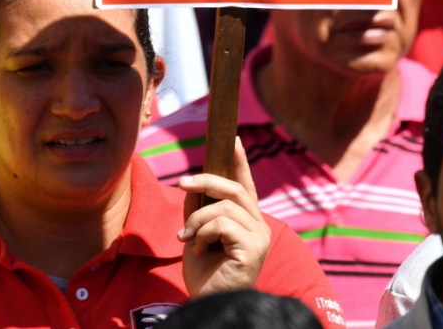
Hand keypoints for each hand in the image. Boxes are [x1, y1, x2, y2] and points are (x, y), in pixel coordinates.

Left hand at [178, 137, 270, 298]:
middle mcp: (259, 225)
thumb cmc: (204, 273)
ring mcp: (259, 236)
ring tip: (188, 238)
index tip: (234, 139)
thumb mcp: (196, 233)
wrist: (207, 304)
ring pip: (225, 207)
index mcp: (247, 220)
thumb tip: (193, 185)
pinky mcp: (254, 248)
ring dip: (198, 219)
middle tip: (182, 182)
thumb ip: (198, 209)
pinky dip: (203, 233)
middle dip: (206, 181)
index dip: (240, 162)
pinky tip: (197, 249)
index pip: (245, 185)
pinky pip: (223, 224)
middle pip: (234, 189)